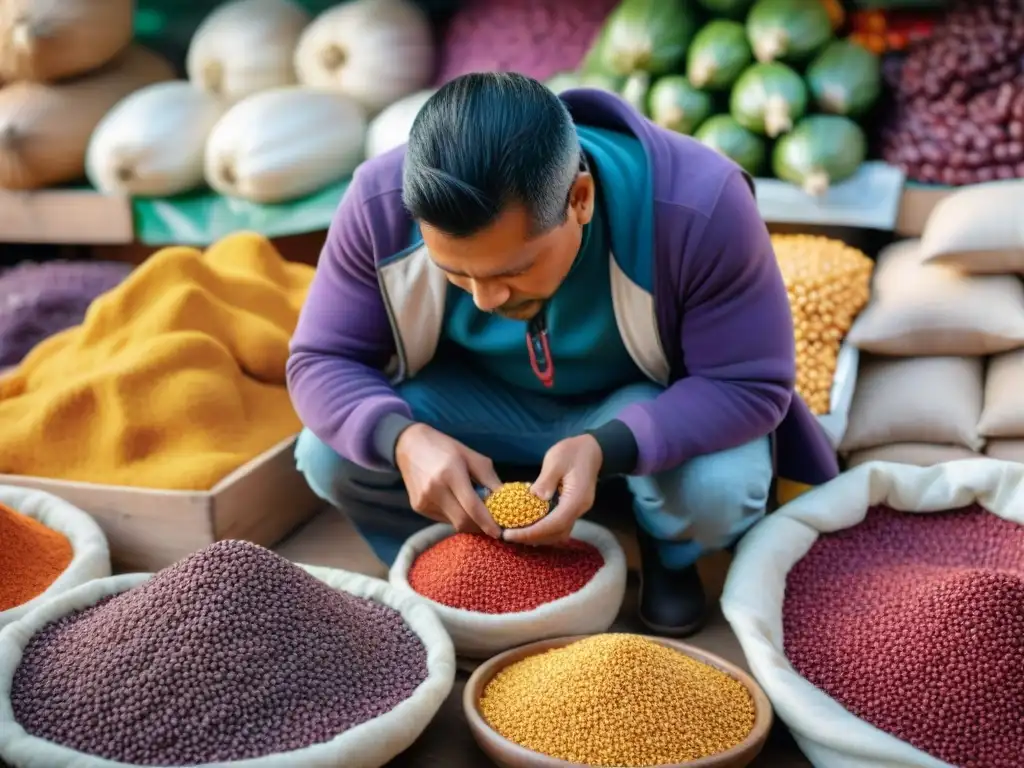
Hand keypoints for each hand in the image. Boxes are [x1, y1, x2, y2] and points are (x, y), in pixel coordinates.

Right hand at [395, 423, 502, 537]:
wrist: (409, 445)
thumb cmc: (445, 448)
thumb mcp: (471, 456)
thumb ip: (489, 479)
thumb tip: (506, 500)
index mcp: (451, 474)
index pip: (472, 506)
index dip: (487, 522)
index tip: (499, 532)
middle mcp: (435, 490)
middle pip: (462, 521)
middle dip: (479, 527)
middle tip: (491, 526)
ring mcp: (424, 500)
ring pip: (452, 522)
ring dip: (467, 521)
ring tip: (475, 512)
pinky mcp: (417, 507)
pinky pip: (442, 519)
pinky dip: (454, 516)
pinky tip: (457, 505)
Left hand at [503, 435, 602, 545]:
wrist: (591, 448)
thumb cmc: (573, 451)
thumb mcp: (556, 460)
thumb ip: (546, 480)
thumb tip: (536, 497)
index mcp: (576, 499)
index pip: (554, 524)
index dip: (531, 532)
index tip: (510, 534)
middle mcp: (579, 509)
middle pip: (556, 533)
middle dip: (533, 537)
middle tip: (509, 535)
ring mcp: (578, 510)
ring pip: (559, 532)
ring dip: (539, 536)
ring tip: (517, 533)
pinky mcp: (573, 508)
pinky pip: (559, 525)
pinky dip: (544, 530)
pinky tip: (529, 525)